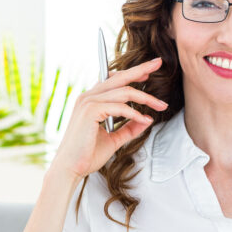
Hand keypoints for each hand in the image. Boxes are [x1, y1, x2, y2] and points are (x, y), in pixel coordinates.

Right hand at [47, 57, 168, 180]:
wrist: (70, 169)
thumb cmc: (86, 155)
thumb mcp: (113, 140)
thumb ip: (128, 129)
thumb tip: (147, 121)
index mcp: (90, 100)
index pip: (112, 79)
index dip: (131, 74)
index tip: (148, 74)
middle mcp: (88, 97)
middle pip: (119, 77)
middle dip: (140, 69)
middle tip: (158, 63)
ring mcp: (88, 102)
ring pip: (124, 91)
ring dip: (146, 98)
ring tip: (161, 105)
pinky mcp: (91, 111)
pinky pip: (119, 107)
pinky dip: (135, 113)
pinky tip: (145, 120)